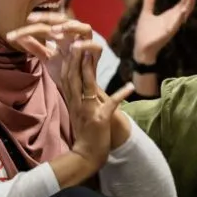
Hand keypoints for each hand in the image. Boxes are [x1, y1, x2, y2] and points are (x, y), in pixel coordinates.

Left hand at [5, 11, 91, 85]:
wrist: (79, 88)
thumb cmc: (65, 69)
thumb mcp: (47, 58)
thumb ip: (35, 47)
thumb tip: (18, 38)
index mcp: (63, 35)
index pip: (47, 25)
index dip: (31, 27)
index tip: (13, 34)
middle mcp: (75, 36)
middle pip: (64, 20)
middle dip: (48, 18)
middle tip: (31, 20)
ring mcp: (87, 44)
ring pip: (85, 28)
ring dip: (70, 26)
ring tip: (54, 31)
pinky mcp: (97, 56)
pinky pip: (96, 47)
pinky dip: (86, 45)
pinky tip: (75, 46)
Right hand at [60, 41, 133, 168]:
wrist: (86, 156)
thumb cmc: (85, 135)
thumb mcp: (77, 113)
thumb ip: (77, 97)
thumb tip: (79, 83)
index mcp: (73, 101)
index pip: (67, 78)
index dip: (68, 60)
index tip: (69, 44)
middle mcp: (77, 104)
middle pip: (73, 78)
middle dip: (74, 58)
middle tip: (76, 40)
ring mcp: (88, 111)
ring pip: (86, 87)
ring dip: (88, 69)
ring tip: (91, 53)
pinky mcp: (101, 120)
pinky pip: (111, 105)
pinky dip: (120, 95)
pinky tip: (129, 85)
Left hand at [132, 0, 195, 63]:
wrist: (141, 49)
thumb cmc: (145, 33)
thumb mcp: (146, 14)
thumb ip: (149, 3)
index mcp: (170, 16)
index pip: (181, 4)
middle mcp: (173, 21)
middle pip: (186, 7)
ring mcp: (172, 27)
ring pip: (184, 15)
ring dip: (188, 4)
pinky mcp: (168, 33)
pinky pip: (176, 24)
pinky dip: (180, 17)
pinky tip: (183, 10)